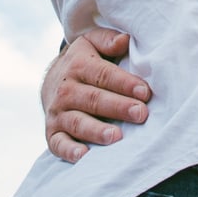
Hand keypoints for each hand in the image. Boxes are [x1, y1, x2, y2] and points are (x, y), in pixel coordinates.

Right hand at [41, 27, 151, 162]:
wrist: (52, 81)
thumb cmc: (84, 62)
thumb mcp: (92, 43)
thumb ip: (108, 40)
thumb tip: (124, 40)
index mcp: (78, 66)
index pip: (104, 75)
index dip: (124, 83)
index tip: (145, 92)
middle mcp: (66, 90)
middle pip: (93, 99)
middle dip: (118, 107)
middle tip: (141, 114)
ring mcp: (58, 113)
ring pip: (77, 122)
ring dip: (96, 131)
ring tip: (117, 137)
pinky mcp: (52, 133)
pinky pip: (59, 144)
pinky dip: (70, 151)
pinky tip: (85, 157)